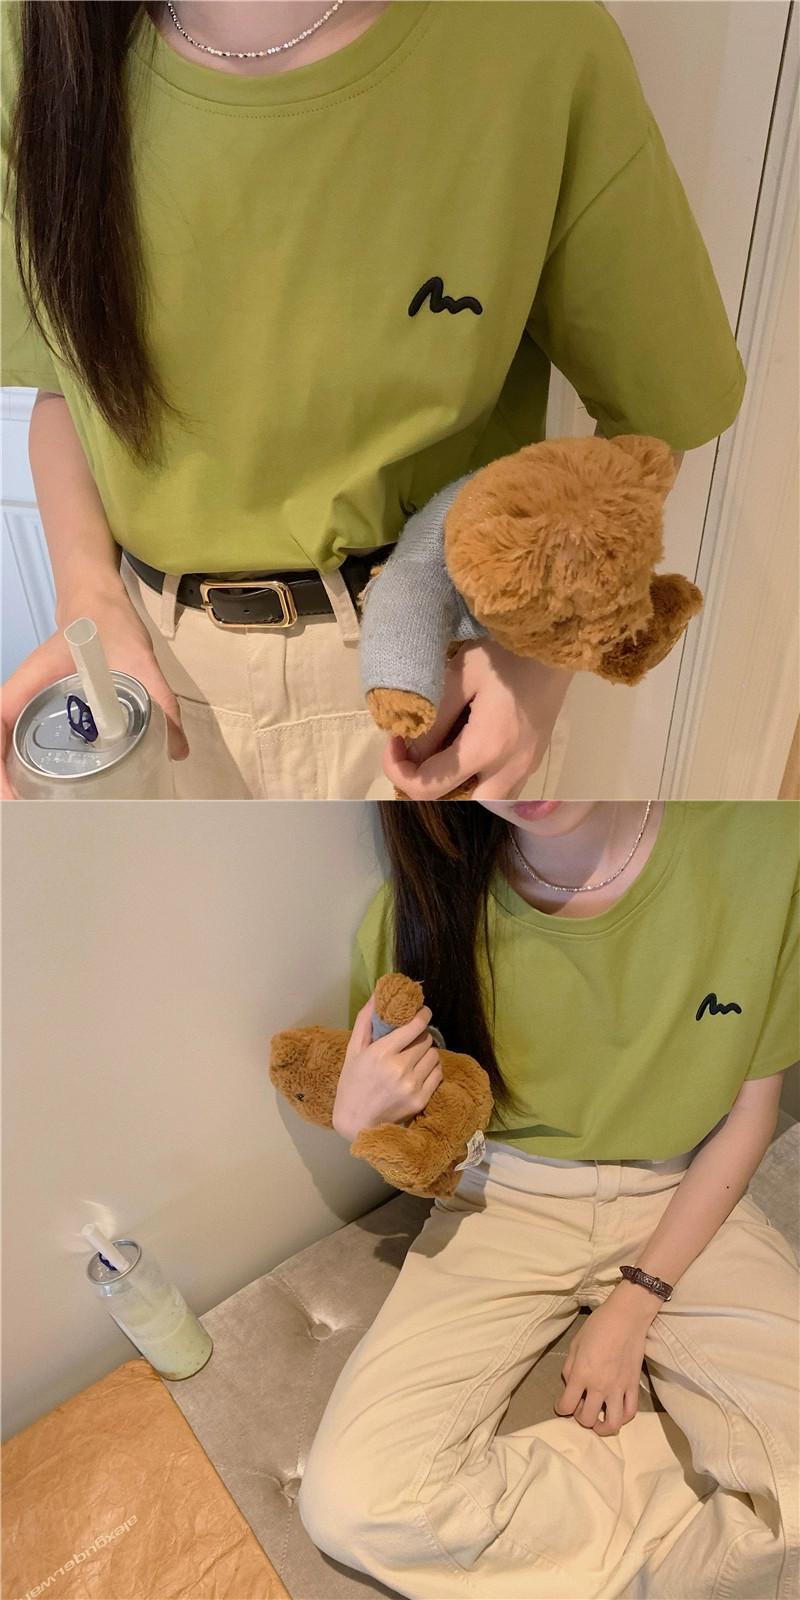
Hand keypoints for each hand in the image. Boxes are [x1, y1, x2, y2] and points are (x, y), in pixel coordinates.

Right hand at [1, 582, 188, 797]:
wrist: (98, 602)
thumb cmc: (108, 624)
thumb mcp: (139, 660)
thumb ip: (161, 700)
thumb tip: (178, 751)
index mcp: (32, 682)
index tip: (13, 799)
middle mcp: (23, 696)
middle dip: (7, 785)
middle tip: (33, 820)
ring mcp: (30, 704)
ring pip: (8, 747)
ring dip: (15, 780)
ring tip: (40, 816)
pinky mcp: (44, 709)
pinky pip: (26, 742)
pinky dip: (30, 768)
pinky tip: (53, 792)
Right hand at [332, 996, 442, 1143]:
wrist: (356, 1122)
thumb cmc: (352, 1082)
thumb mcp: (353, 1050)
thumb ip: (366, 1020)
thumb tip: (378, 993)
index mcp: (381, 1053)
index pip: (414, 1026)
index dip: (422, 1016)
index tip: (423, 1013)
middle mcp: (399, 1068)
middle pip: (426, 1040)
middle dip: (421, 1036)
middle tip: (413, 1039)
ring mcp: (412, 1085)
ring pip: (434, 1055)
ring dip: (427, 1053)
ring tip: (415, 1057)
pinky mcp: (420, 1099)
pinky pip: (438, 1074)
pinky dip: (431, 1069)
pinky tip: (419, 1071)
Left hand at [382, 640, 571, 799]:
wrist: (558, 644)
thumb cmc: (507, 651)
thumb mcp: (461, 675)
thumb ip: (433, 719)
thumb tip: (411, 752)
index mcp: (486, 747)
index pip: (429, 786)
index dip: (399, 770)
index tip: (394, 741)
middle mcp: (509, 768)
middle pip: (459, 804)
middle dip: (429, 786)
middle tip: (417, 753)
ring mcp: (527, 767)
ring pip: (486, 802)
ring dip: (458, 787)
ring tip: (442, 754)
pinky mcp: (535, 759)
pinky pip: (504, 789)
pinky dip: (480, 781)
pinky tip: (470, 752)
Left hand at [554, 1286, 654, 1434]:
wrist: (626, 1318)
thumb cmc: (597, 1326)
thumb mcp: (575, 1344)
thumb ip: (570, 1368)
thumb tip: (570, 1384)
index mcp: (582, 1374)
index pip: (567, 1405)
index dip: (561, 1409)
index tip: (562, 1405)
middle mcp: (599, 1386)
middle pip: (587, 1419)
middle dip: (580, 1418)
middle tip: (580, 1409)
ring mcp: (619, 1389)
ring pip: (612, 1423)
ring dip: (602, 1427)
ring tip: (598, 1421)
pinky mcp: (634, 1386)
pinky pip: (630, 1412)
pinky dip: (622, 1418)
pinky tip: (615, 1413)